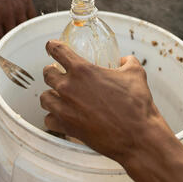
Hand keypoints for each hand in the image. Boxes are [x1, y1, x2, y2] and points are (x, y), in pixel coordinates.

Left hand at [0, 0, 36, 43]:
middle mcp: (7, 12)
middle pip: (11, 36)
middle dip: (8, 42)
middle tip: (7, 47)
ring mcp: (19, 7)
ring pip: (22, 29)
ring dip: (18, 35)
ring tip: (16, 40)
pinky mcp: (27, 1)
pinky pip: (30, 19)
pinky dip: (28, 25)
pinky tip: (24, 27)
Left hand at [41, 40, 163, 164]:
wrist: (138, 135)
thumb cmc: (136, 104)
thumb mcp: (135, 73)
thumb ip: (127, 61)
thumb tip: (123, 60)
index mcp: (82, 70)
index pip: (57, 51)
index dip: (52, 46)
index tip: (51, 46)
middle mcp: (69, 87)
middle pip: (47, 74)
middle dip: (52, 71)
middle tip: (59, 73)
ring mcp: (65, 108)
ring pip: (44, 97)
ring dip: (51, 94)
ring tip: (59, 95)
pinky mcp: (66, 127)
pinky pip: (49, 119)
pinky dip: (53, 117)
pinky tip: (61, 115)